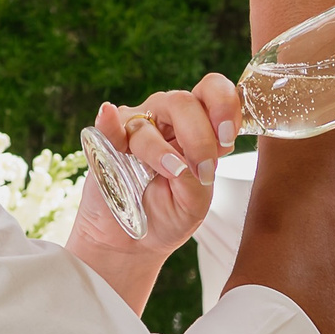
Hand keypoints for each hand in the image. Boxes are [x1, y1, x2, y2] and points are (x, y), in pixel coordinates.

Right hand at [69, 75, 245, 271]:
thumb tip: (179, 159)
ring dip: (160, 149)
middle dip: (198, 136)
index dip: (224, 105)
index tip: (228, 138)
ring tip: (170, 173)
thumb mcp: (196, 204)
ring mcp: (135, 127)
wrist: (135, 242)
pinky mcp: (106, 142)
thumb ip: (197, 179)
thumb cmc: (170, 216)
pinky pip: (107, 125)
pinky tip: (108, 116)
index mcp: (199, 124)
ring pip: (147, 122)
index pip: (213, 91)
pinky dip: (109, 121)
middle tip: (204, 169)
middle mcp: (167, 118)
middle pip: (183, 101)